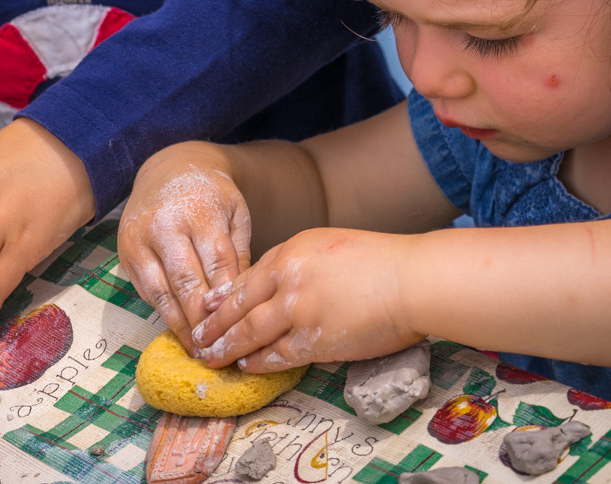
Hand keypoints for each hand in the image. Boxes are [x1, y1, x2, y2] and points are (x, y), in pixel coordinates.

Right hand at [118, 144, 250, 354]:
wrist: (168, 169)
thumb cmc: (210, 196)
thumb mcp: (235, 212)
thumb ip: (238, 252)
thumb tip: (239, 300)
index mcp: (197, 212)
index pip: (216, 263)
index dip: (228, 299)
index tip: (242, 326)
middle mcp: (164, 226)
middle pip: (186, 282)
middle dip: (203, 319)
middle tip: (220, 350)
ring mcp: (140, 240)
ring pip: (161, 292)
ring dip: (181, 325)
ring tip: (199, 350)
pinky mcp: (126, 253)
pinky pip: (146, 291)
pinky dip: (164, 313)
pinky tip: (181, 331)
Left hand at [191, 228, 424, 371]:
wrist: (413, 279)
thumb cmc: (381, 262)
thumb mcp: (330, 245)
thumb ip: (298, 262)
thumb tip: (274, 283)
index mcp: (292, 251)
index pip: (247, 277)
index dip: (223, 298)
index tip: (207, 308)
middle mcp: (288, 278)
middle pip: (240, 306)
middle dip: (215, 326)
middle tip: (197, 339)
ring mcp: (299, 309)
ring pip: (251, 333)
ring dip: (229, 348)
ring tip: (212, 358)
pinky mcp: (315, 339)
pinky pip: (278, 354)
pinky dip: (259, 361)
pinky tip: (247, 366)